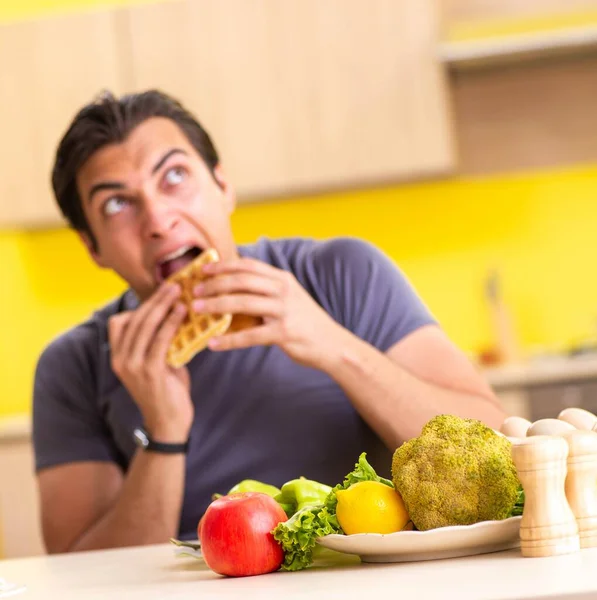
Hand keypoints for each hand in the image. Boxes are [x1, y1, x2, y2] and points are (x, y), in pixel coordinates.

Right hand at [108, 283, 192, 441]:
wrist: (168, 424)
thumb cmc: (167, 391)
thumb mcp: (157, 363)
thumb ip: (158, 342)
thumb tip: (175, 315)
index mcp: (118, 356)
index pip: (120, 322)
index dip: (139, 306)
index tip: (159, 294)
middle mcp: (120, 360)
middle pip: (134, 319)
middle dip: (154, 300)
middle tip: (172, 286)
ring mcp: (132, 366)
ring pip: (145, 326)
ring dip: (162, 306)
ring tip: (178, 293)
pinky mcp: (149, 371)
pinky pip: (159, 340)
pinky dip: (170, 323)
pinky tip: (181, 313)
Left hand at [193, 257, 344, 367]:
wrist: (332, 344)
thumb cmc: (306, 322)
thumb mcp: (289, 298)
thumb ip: (266, 291)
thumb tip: (233, 291)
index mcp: (282, 279)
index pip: (248, 266)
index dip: (224, 266)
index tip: (204, 270)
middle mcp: (283, 290)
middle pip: (242, 281)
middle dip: (215, 284)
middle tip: (195, 291)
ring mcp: (284, 310)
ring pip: (243, 303)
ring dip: (217, 305)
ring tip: (198, 310)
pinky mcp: (284, 332)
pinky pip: (250, 335)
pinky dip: (229, 340)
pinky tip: (214, 343)